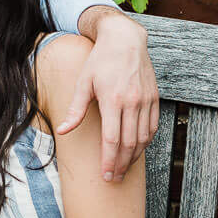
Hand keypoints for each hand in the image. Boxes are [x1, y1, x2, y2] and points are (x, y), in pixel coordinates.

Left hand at [58, 12, 158, 181]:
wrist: (125, 39)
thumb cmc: (100, 61)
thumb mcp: (83, 83)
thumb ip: (75, 110)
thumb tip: (62, 131)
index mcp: (112, 100)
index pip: (112, 140)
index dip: (109, 160)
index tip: (105, 175)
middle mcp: (132, 102)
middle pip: (129, 143)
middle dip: (122, 164)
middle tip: (115, 178)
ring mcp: (145, 101)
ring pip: (143, 138)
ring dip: (134, 157)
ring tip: (124, 168)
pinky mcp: (154, 98)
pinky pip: (152, 127)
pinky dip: (146, 142)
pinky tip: (137, 150)